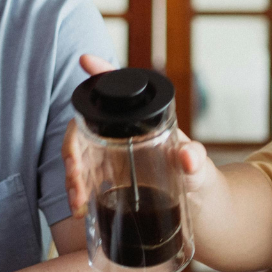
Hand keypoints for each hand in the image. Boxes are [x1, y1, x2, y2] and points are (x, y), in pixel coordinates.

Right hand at [64, 55, 223, 219]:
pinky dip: (77, 193)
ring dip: (71, 174)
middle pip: (86, 127)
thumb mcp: (199, 169)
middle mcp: (123, 134)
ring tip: (78, 201)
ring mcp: (112, 157)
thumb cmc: (200, 180)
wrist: (199, 211)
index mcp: (144, 122)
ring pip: (79, 155)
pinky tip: (79, 209)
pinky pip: (83, 180)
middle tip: (75, 175)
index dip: (101, 74)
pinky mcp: (108, 180)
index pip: (121, 92)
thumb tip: (188, 156)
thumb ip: (195, 161)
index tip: (86, 60)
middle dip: (72, 148)